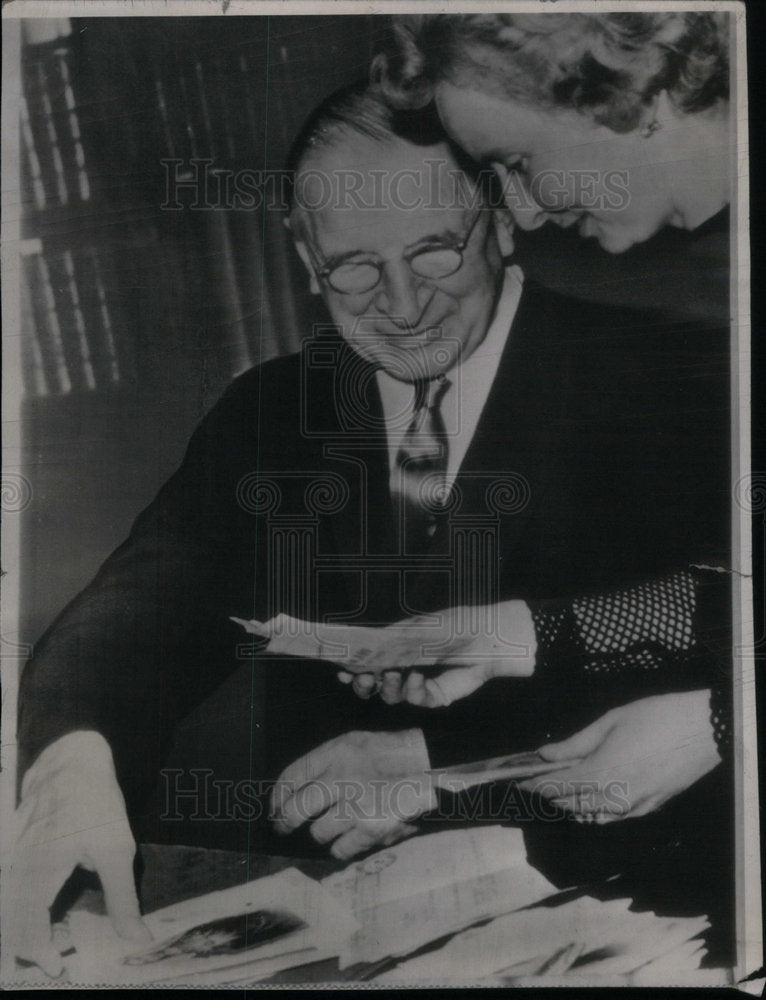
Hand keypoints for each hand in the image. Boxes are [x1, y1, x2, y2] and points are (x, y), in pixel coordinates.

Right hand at [9, 731, 150, 976]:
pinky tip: (41, 906)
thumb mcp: (117, 850)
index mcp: (40, 872)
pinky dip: (20, 902)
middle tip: (56, 953)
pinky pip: (8, 883)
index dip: (39, 953)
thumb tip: (137, 939)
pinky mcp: (9, 847)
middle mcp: (17, 867)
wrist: (72, 760)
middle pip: (11, 920)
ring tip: (51, 934)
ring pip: (8, 903)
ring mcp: (10, 855)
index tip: (57, 967)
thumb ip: (122, 900)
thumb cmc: (95, 803)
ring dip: (24, 924)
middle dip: (29, 944)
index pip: (27, 928)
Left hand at [271, 729, 435, 859]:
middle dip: (285, 822)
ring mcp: (357, 807)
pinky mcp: (372, 831)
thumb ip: (323, 763)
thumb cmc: (388, 756)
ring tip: (334, 825)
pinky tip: (350, 836)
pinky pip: (340, 849)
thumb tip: (290, 793)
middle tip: (283, 828)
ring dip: (322, 833)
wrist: (430, 769)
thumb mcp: (353, 744)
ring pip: (318, 833)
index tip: (275, 807)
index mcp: (337, 752)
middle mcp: (343, 778)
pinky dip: (342, 847)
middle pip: (296, 809)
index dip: (277, 796)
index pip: (292, 777)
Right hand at [338, 601, 535, 705]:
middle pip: (375, 687)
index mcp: (396, 651)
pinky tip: (416, 677)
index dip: (353, 671)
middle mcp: (404, 669)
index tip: (342, 672)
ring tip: (395, 674)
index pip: (368, 664)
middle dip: (365, 685)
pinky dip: (412, 690)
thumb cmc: (452, 625)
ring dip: (389, 687)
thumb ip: (391, 639)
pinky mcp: (435, 696)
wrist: (487, 636)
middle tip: (365, 678)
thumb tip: (364, 647)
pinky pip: (416, 700)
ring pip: (392, 697)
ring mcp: (419, 685)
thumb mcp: (417, 628)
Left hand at [518, 691, 721, 823]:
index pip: (557, 787)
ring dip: (571, 805)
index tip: (519, 782)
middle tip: (535, 783)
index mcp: (600, 773)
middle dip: (550, 795)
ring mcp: (633, 808)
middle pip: (570, 805)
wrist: (702, 730)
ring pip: (591, 815)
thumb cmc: (655, 718)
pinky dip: (595, 810)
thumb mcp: (609, 722)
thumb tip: (546, 754)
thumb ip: (575, 743)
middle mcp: (614, 798)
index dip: (535, 785)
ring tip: (559, 789)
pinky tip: (590, 798)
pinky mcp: (649, 809)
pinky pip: (612, 817)